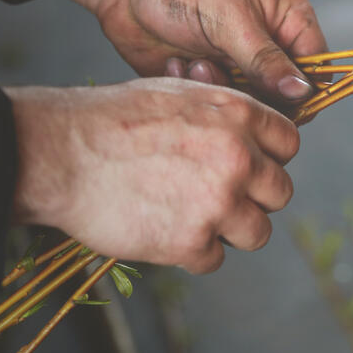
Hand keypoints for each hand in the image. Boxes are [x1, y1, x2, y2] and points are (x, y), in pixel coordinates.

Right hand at [6, 78, 297, 273]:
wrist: (63, 152)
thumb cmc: (114, 118)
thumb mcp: (182, 93)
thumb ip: (226, 116)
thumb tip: (254, 136)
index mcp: (240, 116)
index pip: (289, 145)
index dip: (270, 158)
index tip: (249, 167)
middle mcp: (239, 158)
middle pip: (281, 192)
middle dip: (255, 198)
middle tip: (220, 197)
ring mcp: (218, 201)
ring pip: (258, 232)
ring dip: (231, 230)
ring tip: (195, 218)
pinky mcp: (191, 241)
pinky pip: (214, 259)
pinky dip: (192, 252)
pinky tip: (165, 231)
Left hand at [8, 0, 326, 108]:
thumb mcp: (233, 19)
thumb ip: (268, 61)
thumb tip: (304, 94)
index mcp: (288, 17)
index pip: (317, 67)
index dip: (305, 91)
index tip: (280, 104)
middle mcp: (267, 41)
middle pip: (283, 93)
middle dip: (253, 92)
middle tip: (221, 74)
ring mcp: (236, 59)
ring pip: (248, 101)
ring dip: (221, 89)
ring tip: (193, 64)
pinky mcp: (206, 73)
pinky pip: (216, 100)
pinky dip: (197, 88)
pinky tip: (177, 63)